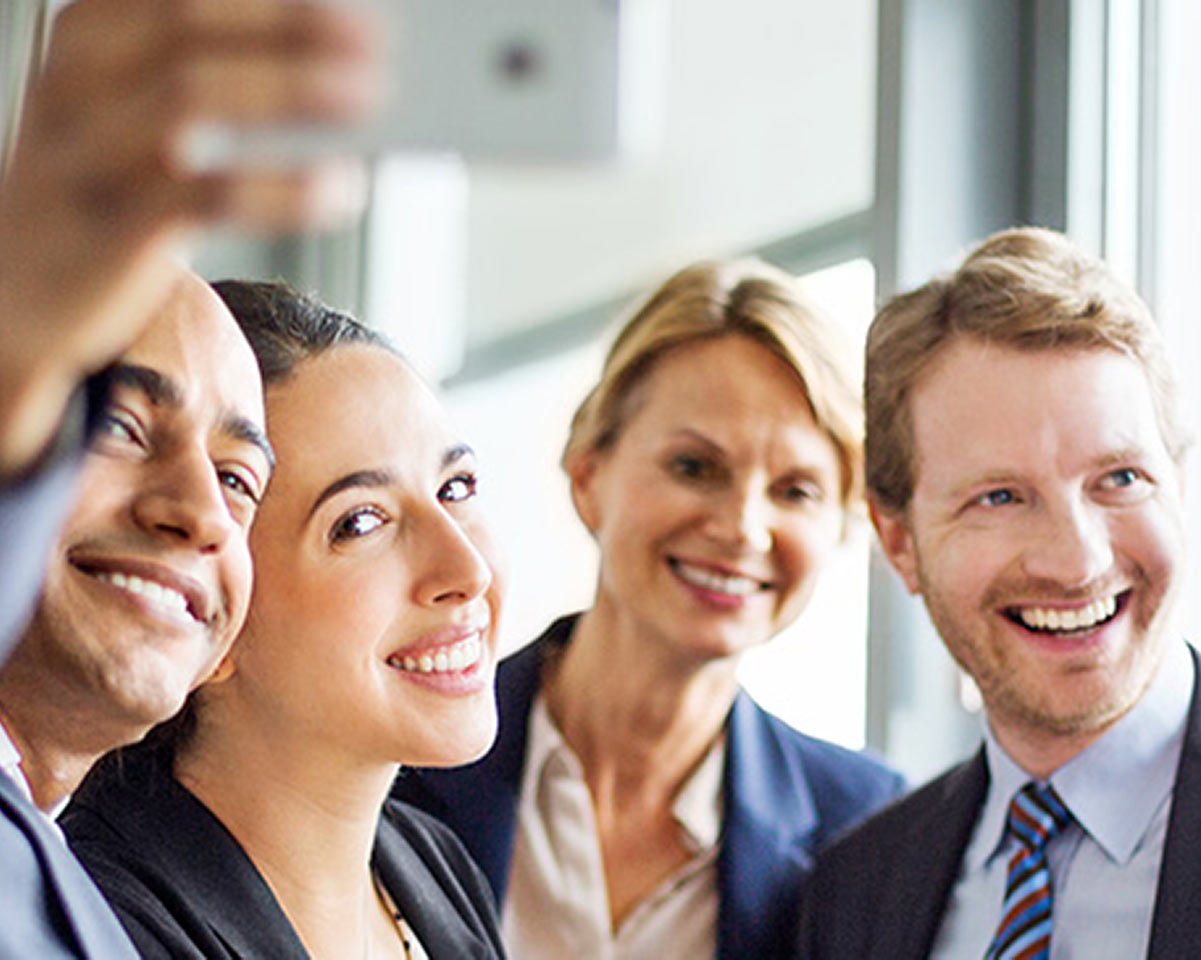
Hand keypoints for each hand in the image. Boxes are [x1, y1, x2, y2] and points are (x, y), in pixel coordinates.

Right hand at [0, 0, 380, 472]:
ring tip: (369, 95)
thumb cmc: (111, 189)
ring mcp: (87, 153)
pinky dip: (286, 188)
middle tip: (374, 35)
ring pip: (191, 92)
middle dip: (288, 20)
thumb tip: (340, 64)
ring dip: (290, 87)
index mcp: (89, 32)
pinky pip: (211, 194)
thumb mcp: (133, 112)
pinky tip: (342, 188)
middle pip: (187, 21)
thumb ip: (209, 74)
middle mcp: (76, 78)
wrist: (19, 297)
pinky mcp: (113, 229)